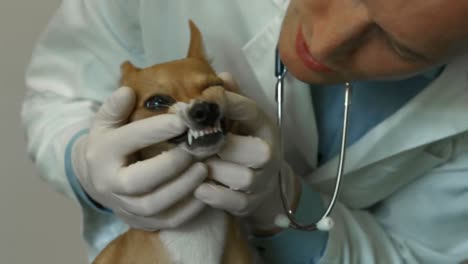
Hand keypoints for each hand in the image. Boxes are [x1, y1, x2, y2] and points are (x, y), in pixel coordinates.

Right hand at [72, 86, 207, 229]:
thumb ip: (116, 107)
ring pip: (154, 204)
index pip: (128, 140)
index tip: (183, 119)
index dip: (156, 129)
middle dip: (170, 164)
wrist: (98, 179)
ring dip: (183, 187)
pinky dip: (190, 209)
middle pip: (138, 180)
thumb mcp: (106, 122)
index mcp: (102, 154)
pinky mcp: (142, 222)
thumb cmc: (110, 143)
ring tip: (204, 168)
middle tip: (196, 148)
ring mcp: (126, 207)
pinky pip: (168, 221)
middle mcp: (110, 184)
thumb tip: (128, 91)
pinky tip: (206, 190)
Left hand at [194, 73, 299, 234]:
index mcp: (264, 125)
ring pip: (241, 177)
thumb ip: (230, 97)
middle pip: (250, 149)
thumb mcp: (238, 117)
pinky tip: (197, 187)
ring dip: (213, 171)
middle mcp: (269, 152)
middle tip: (189, 142)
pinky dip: (214, 195)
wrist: (260, 180)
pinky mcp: (252, 203)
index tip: (194, 104)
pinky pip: (234, 202)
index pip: (249, 109)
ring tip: (192, 165)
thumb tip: (222, 75)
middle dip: (217, 146)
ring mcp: (263, 180)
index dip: (223, 104)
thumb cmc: (240, 140)